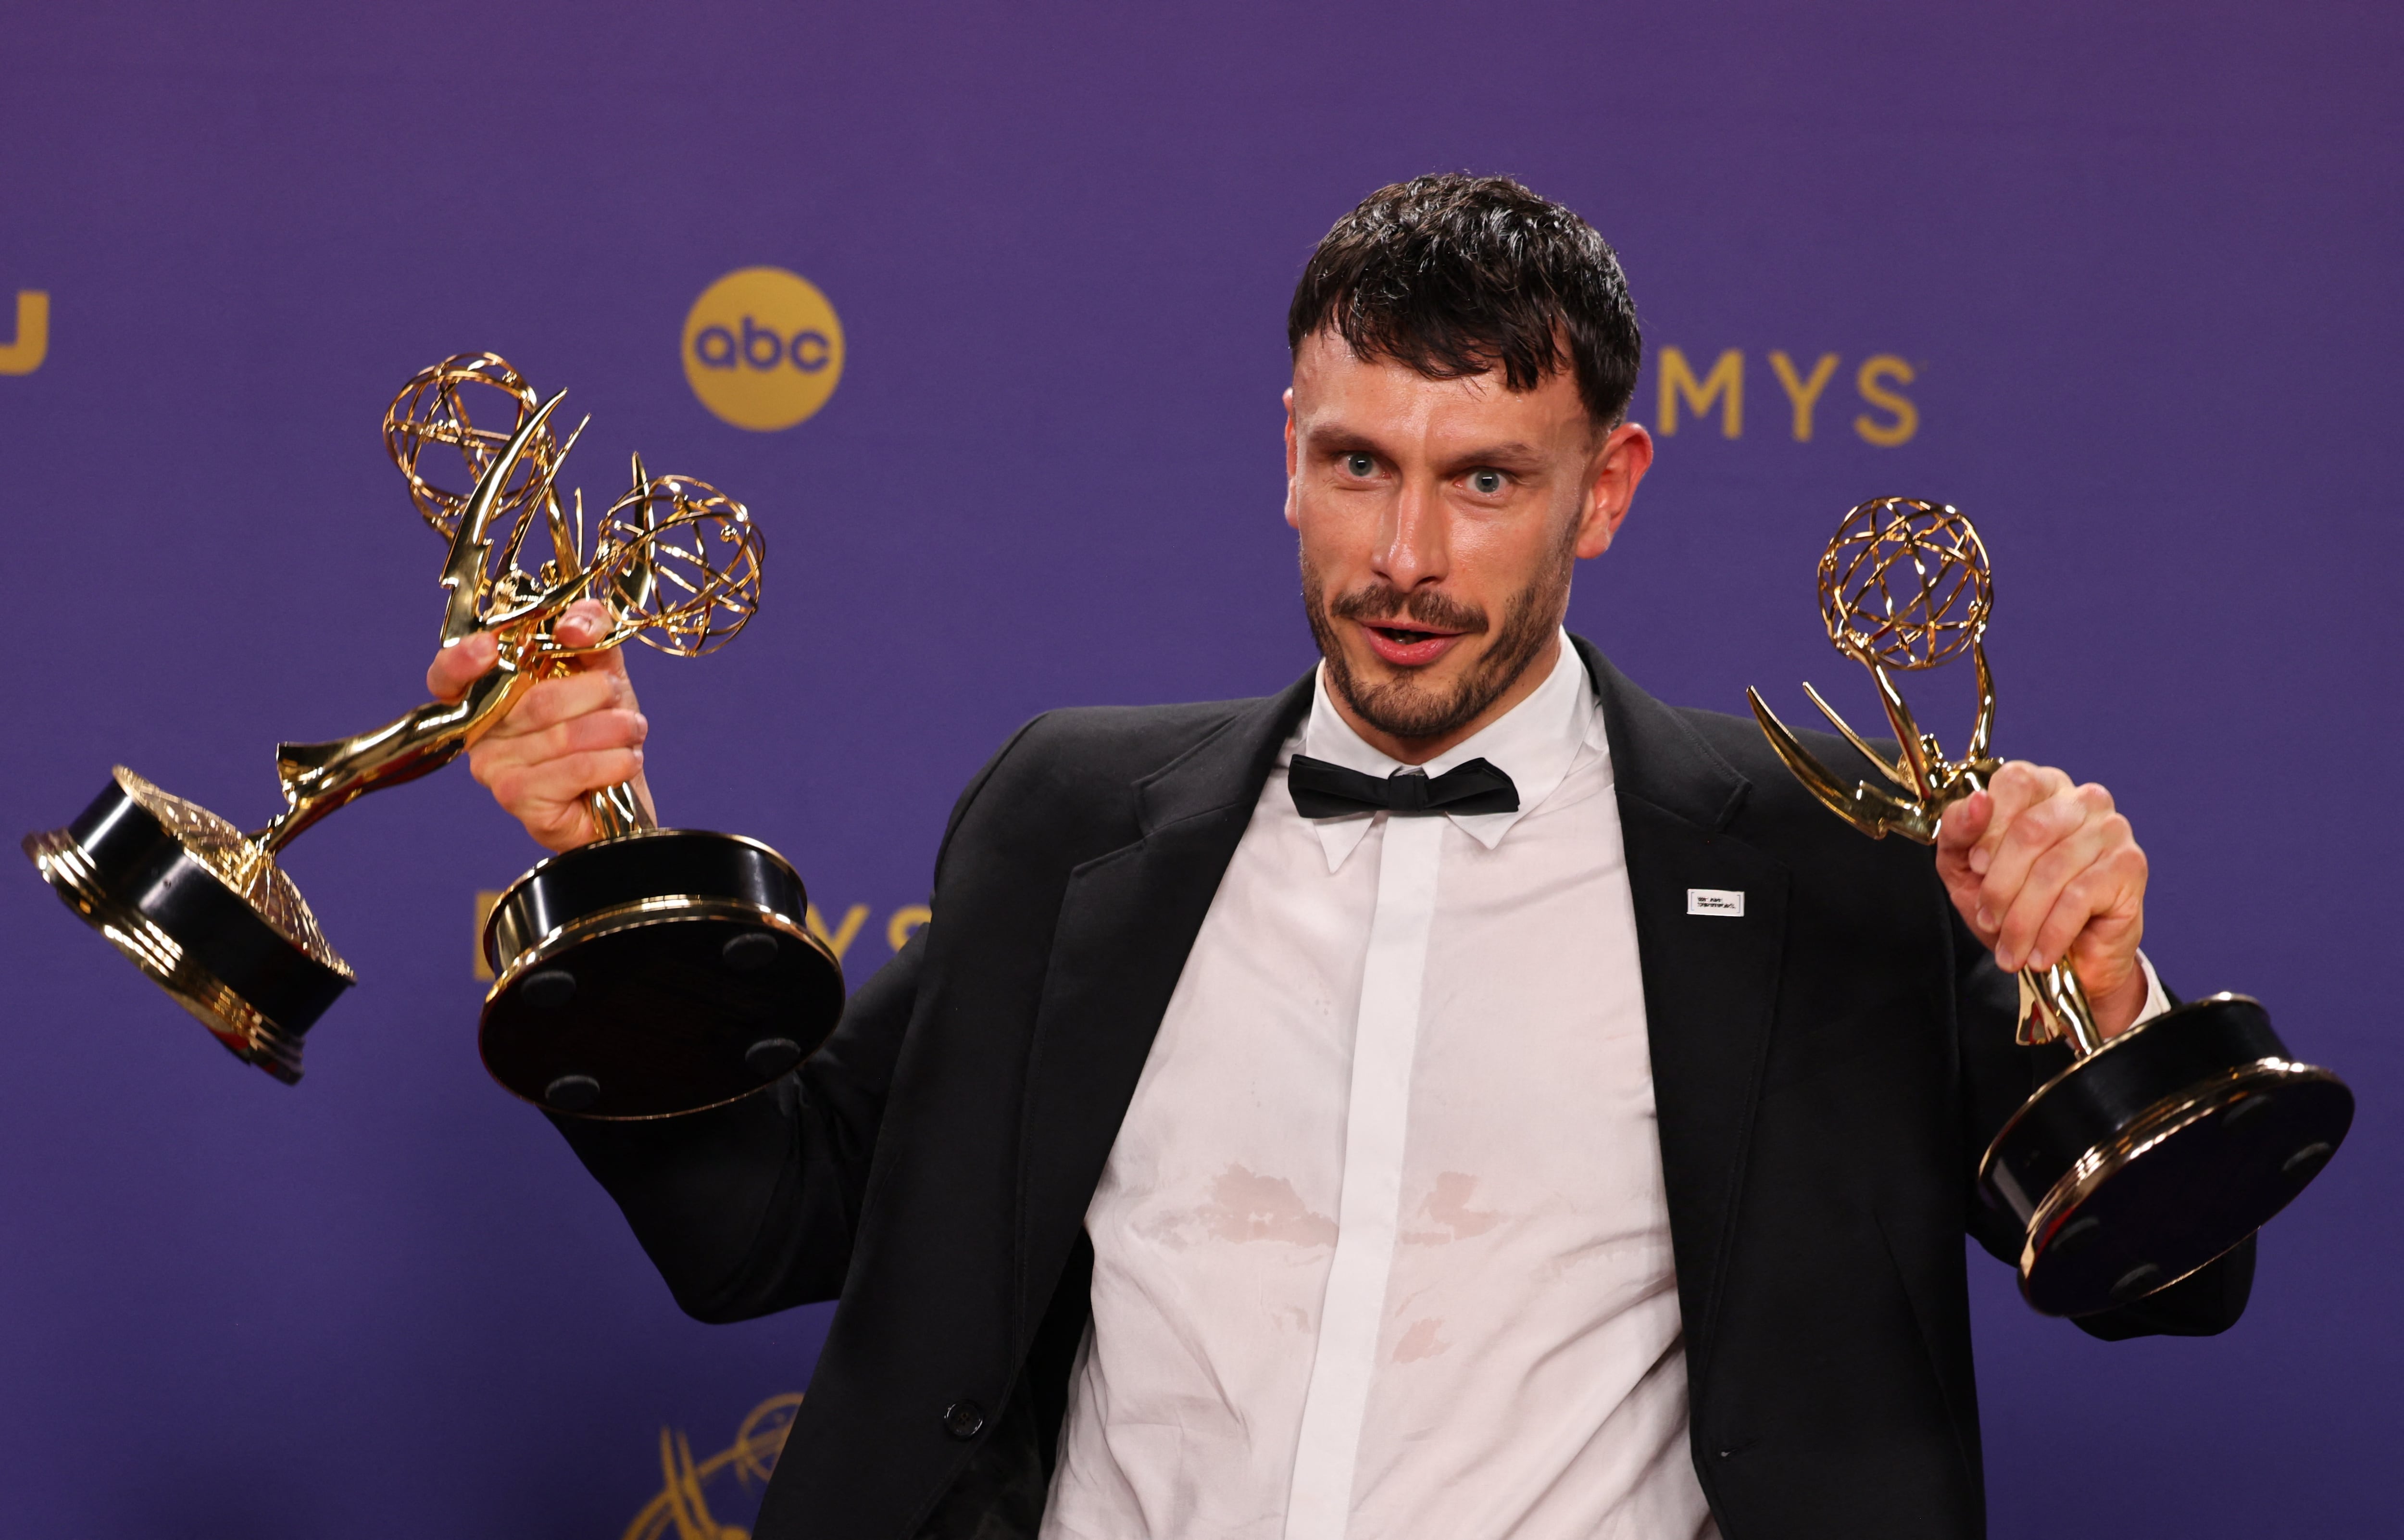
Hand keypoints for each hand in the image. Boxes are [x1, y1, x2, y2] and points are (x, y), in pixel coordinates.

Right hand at [426, 599, 654, 851]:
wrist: (621, 792)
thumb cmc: (601, 727)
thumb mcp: (602, 668)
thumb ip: (590, 629)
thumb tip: (571, 626)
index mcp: (487, 693)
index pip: (446, 675)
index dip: (461, 660)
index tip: (489, 648)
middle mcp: (480, 732)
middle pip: (539, 701)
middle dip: (599, 695)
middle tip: (623, 702)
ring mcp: (494, 769)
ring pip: (563, 735)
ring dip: (617, 730)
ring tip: (631, 732)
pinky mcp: (519, 799)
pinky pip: (575, 769)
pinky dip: (615, 761)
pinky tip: (627, 761)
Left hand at [1935, 761, 2149, 1036]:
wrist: (2066, 957)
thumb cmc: (2014, 902)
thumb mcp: (1966, 866)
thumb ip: (1958, 830)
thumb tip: (1976, 803)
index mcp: (2042, 787)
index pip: (2016, 781)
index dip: (1989, 826)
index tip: (1976, 866)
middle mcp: (2082, 800)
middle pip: (2031, 829)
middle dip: (2000, 885)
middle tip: (1988, 920)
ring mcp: (2111, 830)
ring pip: (2053, 869)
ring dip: (2022, 919)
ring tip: (2011, 948)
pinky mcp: (2130, 867)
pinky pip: (2079, 897)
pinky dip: (2051, 932)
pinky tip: (2040, 953)